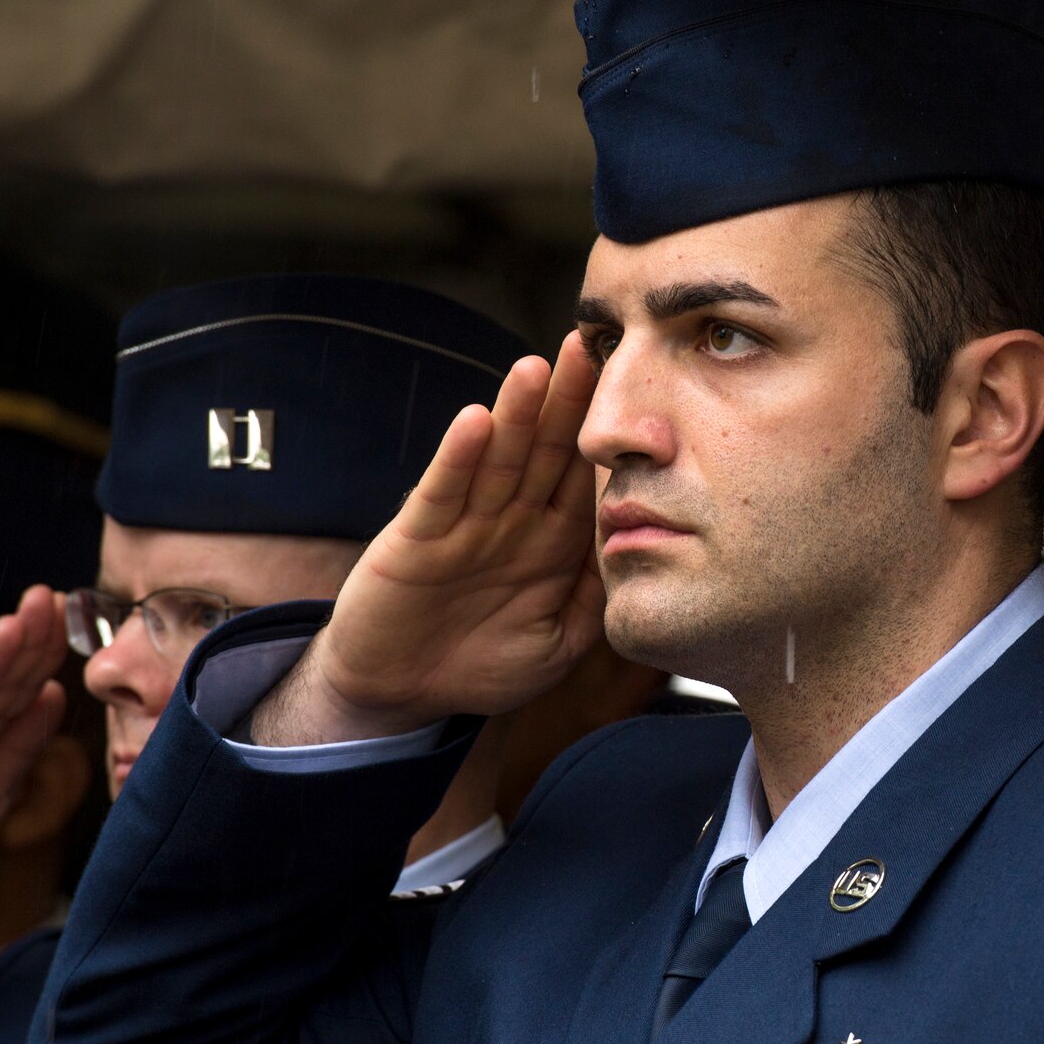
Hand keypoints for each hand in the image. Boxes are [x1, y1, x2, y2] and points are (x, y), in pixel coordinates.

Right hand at [252, 336, 605, 744]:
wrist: (402, 694)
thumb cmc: (481, 667)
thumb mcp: (556, 645)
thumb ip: (594, 602)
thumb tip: (639, 556)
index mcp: (550, 544)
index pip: (584, 480)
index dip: (610, 440)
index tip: (642, 392)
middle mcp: (511, 523)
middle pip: (544, 453)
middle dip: (567, 403)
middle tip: (591, 348)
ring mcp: (464, 526)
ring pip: (497, 461)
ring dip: (515, 415)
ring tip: (536, 369)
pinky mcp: (418, 537)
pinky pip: (443, 492)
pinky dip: (458, 458)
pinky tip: (476, 421)